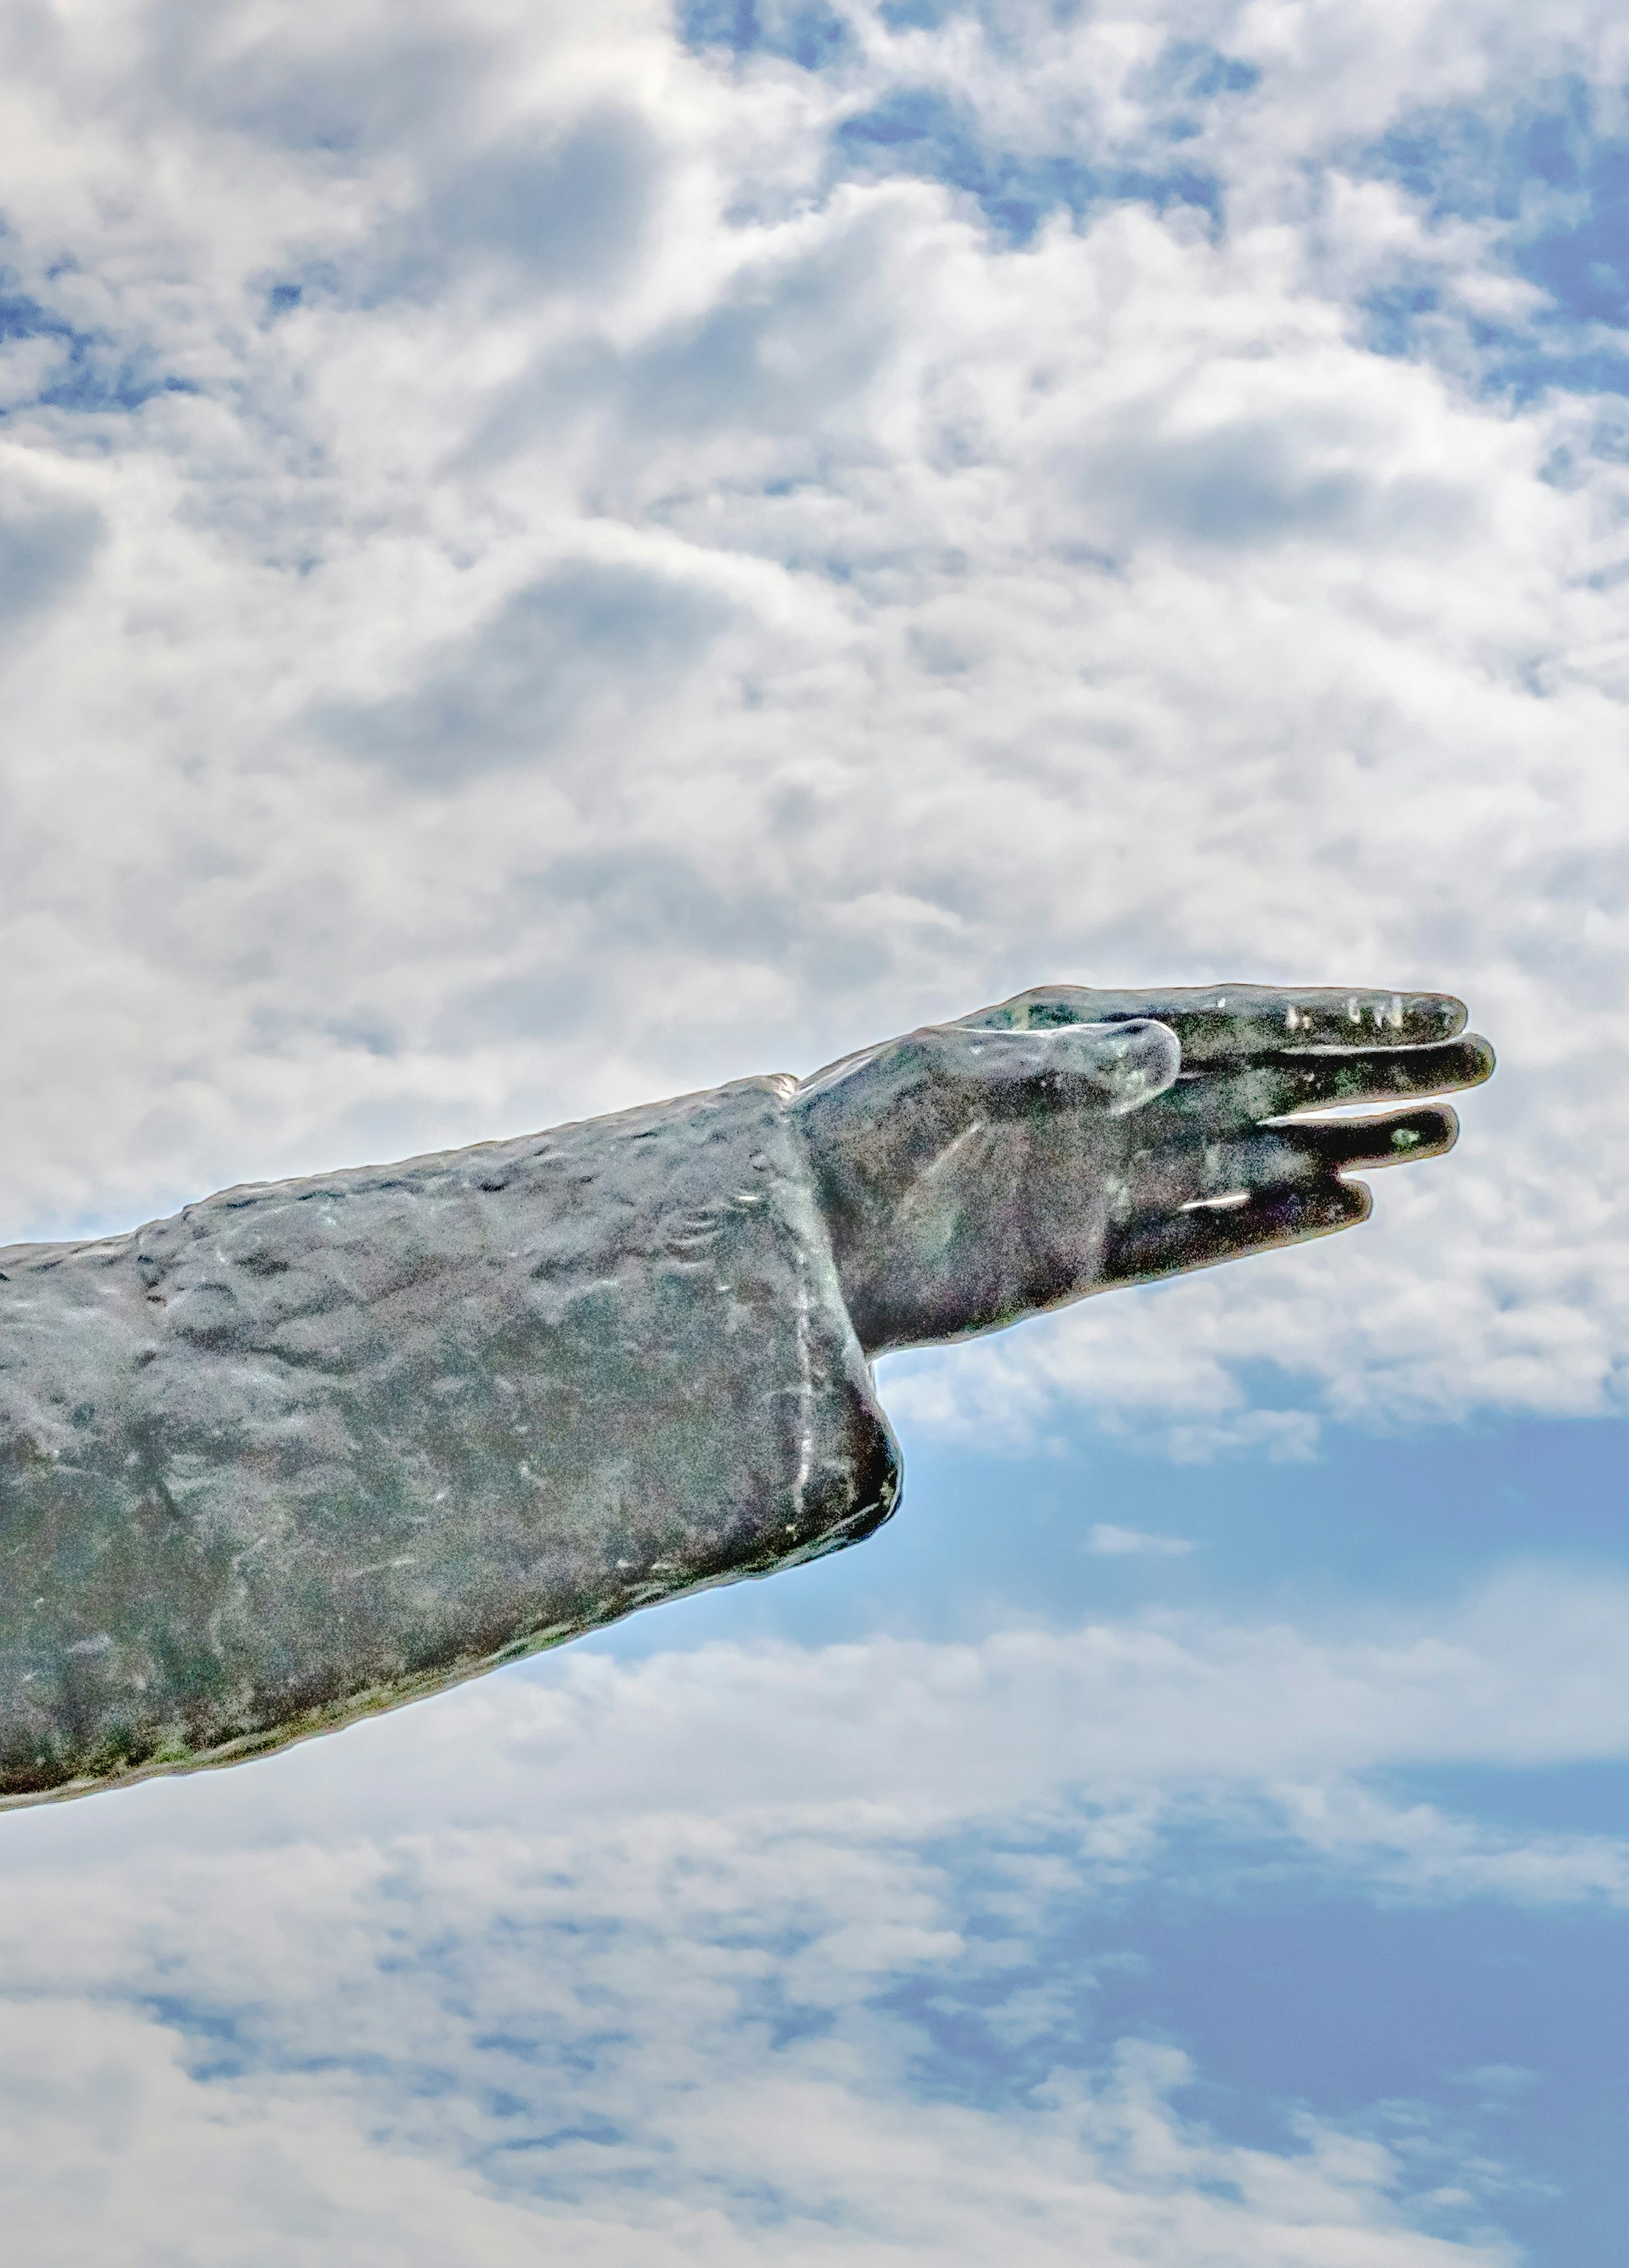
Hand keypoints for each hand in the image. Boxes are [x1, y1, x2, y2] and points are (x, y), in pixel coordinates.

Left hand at [796, 985, 1488, 1352]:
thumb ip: (1054, 1067)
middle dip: (1375, 1070)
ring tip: (1448, 1134)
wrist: (781, 1247)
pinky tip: (1354, 1205)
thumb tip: (1168, 1048)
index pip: (1235, 1018)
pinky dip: (1276, 1222)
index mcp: (1073, 1038)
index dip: (1341, 1016)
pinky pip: (1205, 1235)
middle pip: (1271, 1080)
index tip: (1441, 1010)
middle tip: (1486, 1064)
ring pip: (1257, 1156)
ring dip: (1351, 1143)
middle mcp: (1100, 1101)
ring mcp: (1099, 1180)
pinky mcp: (1083, 1257)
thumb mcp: (939, 1085)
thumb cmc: (841, 1143)